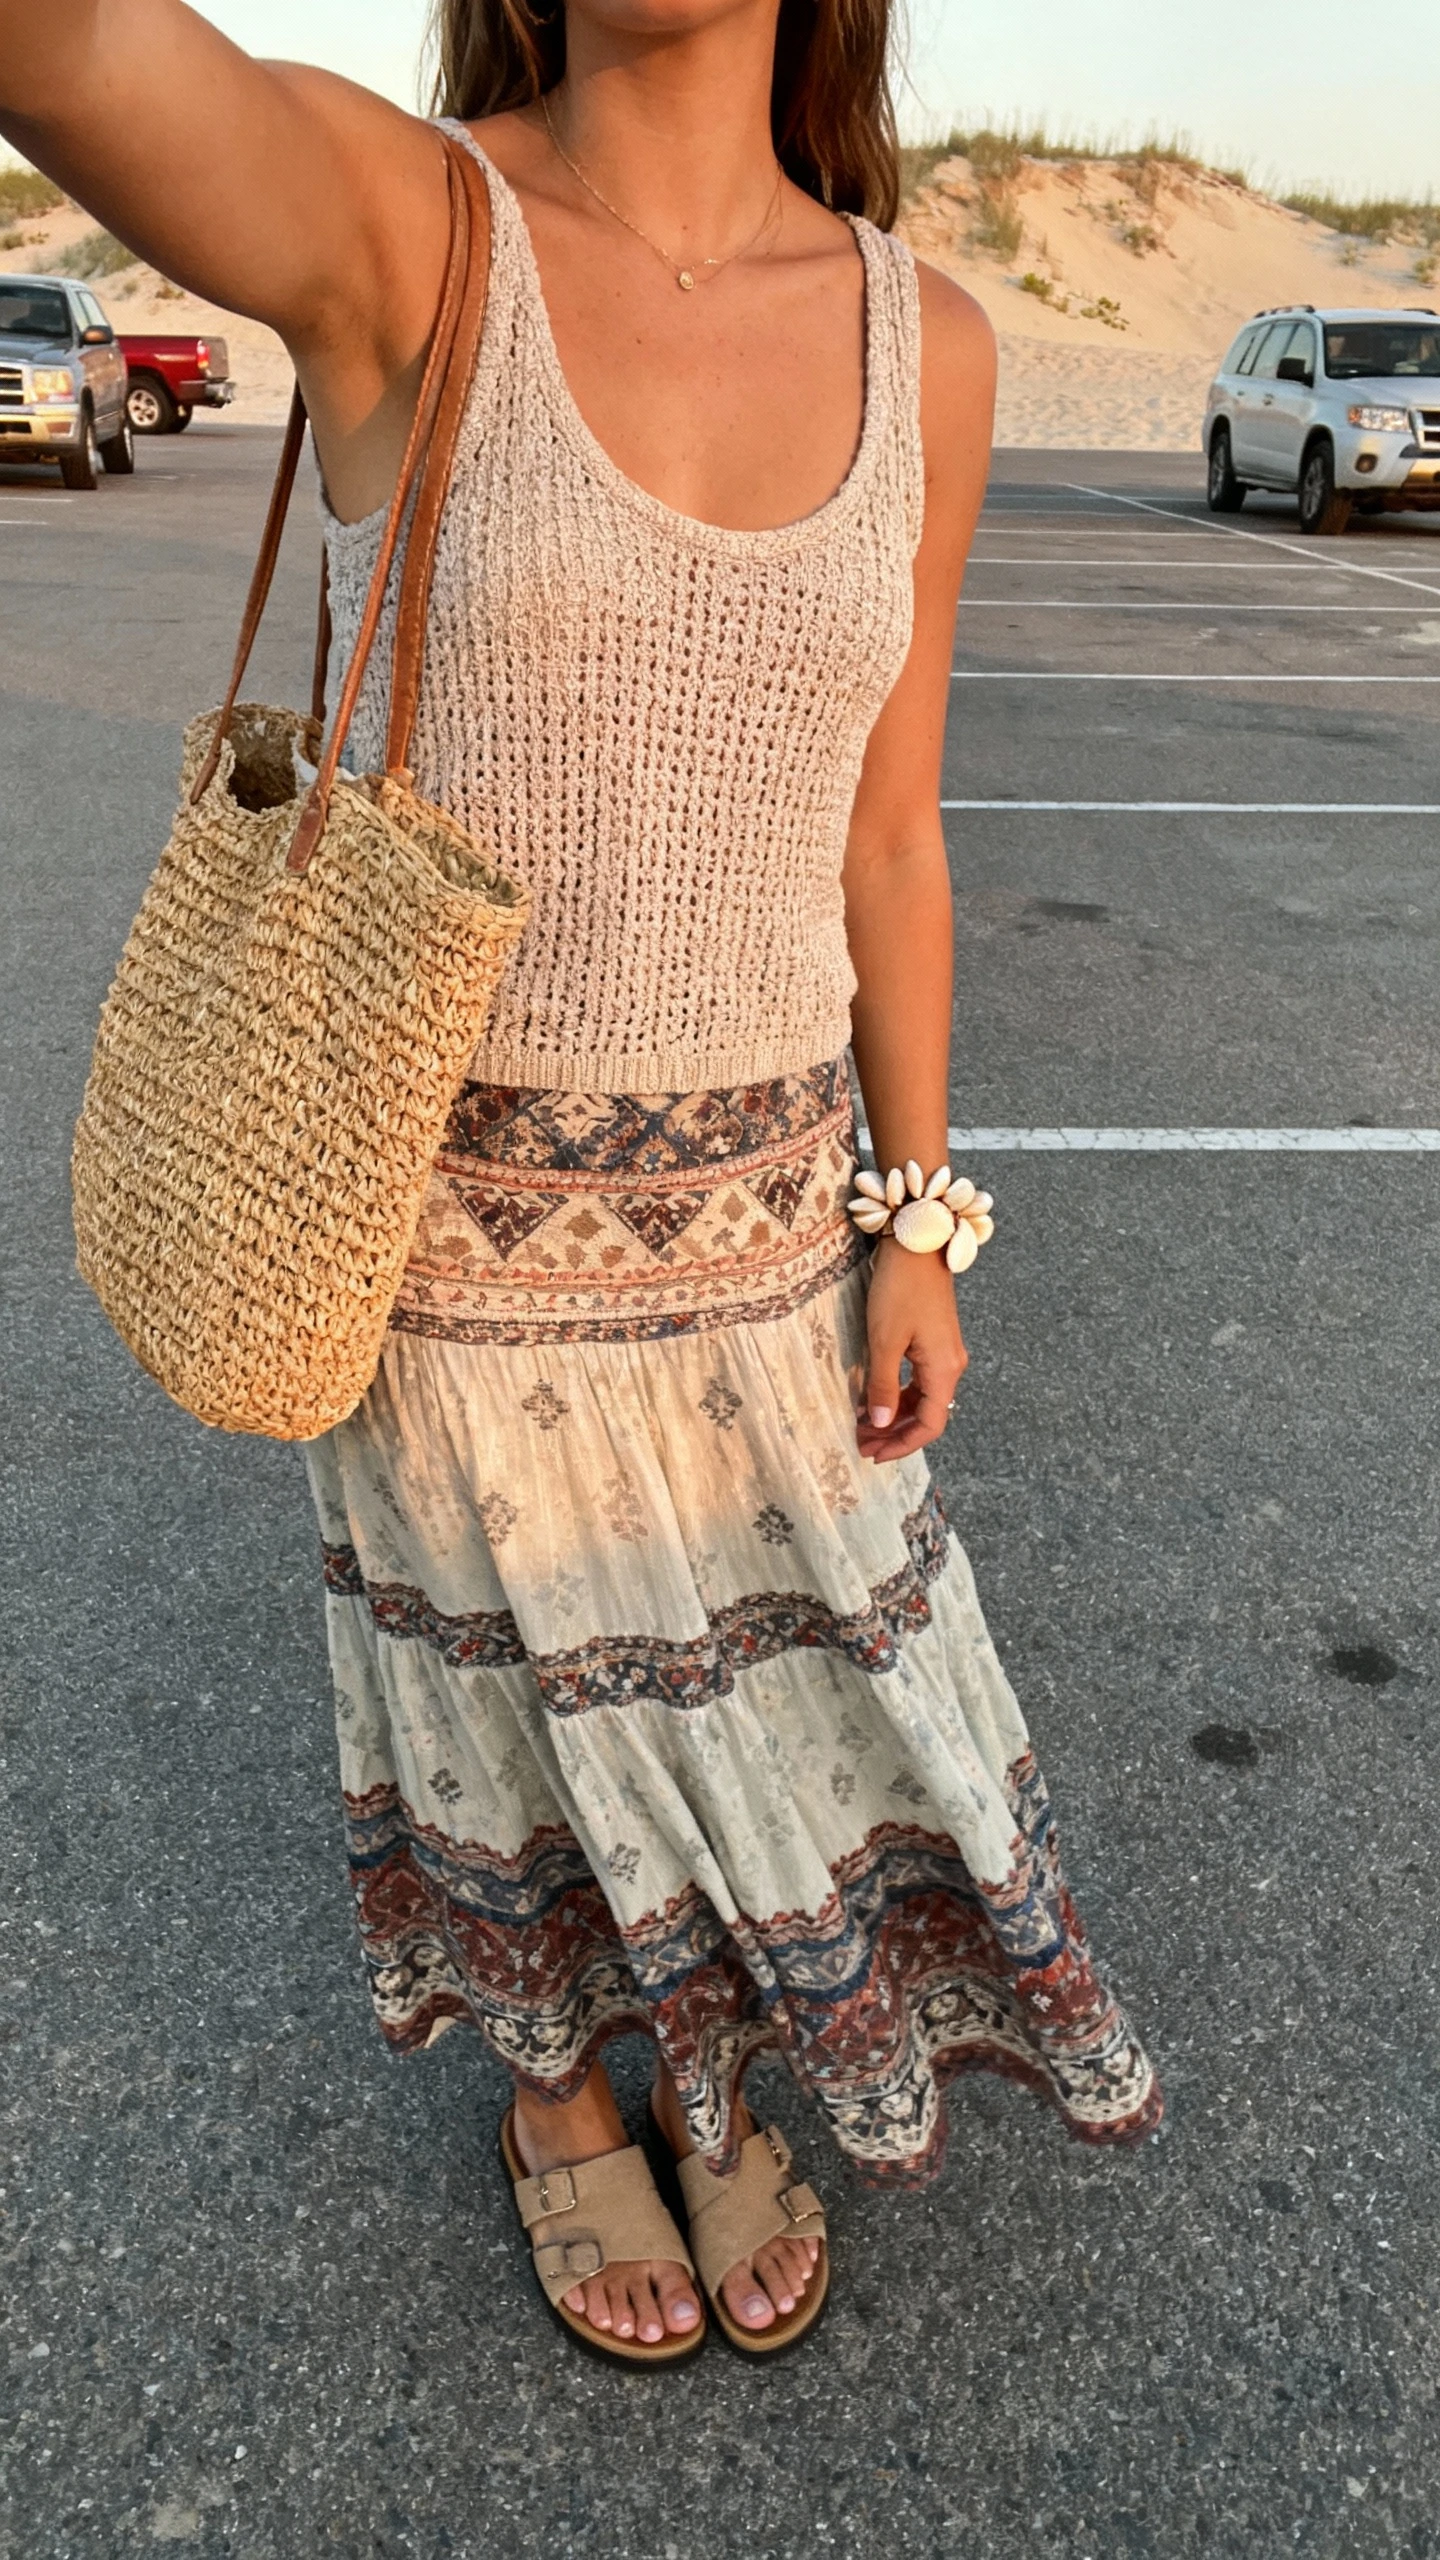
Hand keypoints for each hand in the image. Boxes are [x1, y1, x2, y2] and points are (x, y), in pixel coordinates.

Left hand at [857, 1237, 967, 1463]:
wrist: (917, 1242)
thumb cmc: (900, 1288)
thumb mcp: (884, 1340)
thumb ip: (882, 1385)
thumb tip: (880, 1424)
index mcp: (944, 1369)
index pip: (930, 1424)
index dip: (902, 1444)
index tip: (874, 1454)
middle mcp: (949, 1365)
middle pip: (926, 1414)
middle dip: (894, 1433)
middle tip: (861, 1443)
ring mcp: (942, 1352)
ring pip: (920, 1398)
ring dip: (892, 1414)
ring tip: (861, 1425)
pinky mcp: (932, 1339)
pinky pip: (916, 1378)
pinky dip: (895, 1393)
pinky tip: (871, 1398)